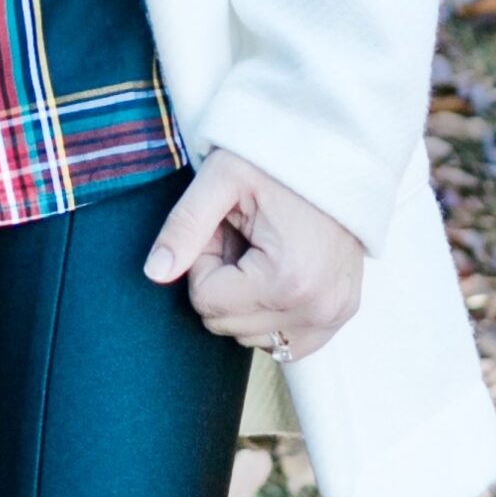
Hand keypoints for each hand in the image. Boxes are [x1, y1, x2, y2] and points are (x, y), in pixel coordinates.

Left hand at [143, 153, 363, 358]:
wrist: (338, 154)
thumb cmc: (277, 160)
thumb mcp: (221, 179)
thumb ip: (184, 226)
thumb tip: (154, 274)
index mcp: (288, 279)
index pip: (206, 301)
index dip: (204, 260)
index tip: (225, 226)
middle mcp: (317, 308)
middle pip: (226, 324)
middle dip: (224, 281)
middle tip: (245, 236)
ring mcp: (333, 315)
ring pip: (251, 337)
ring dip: (245, 299)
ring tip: (263, 250)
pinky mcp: (341, 315)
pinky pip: (285, 342)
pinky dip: (270, 314)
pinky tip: (279, 273)